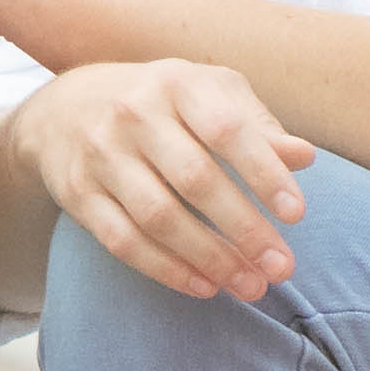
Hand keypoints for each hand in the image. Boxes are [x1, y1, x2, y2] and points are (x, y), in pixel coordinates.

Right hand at [10, 59, 312, 302]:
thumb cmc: (163, 102)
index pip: (226, 129)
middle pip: (194, 179)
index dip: (264, 173)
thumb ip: (256, 124)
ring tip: (251, 286)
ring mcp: (100, 154)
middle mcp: (133, 114)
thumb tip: (304, 157)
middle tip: (281, 267)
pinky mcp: (77, 193)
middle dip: (243, 229)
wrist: (65, 107)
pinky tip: (204, 286)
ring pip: (158, 217)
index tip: (297, 215)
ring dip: (209, 258)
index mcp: (177, 84)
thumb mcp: (209, 93)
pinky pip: (122, 240)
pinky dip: (165, 269)